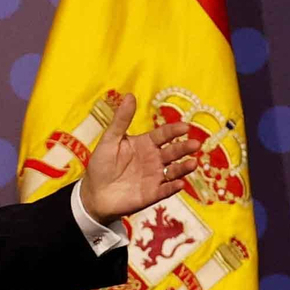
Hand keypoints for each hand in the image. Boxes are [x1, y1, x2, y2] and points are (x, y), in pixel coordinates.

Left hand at [79, 92, 200, 222]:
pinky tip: (180, 183)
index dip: (174, 131)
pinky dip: (173, 187)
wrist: (94, 193)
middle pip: (173, 152)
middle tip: (195, 144)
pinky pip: (165, 190)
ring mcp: (155, 177)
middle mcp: (154, 159)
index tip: (185, 127)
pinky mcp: (152, 194)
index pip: (163, 135)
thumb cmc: (101, 164)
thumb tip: (130, 95)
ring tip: (192, 163)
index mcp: (145, 144)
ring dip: (184, 168)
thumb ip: (121, 120)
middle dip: (184, 148)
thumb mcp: (109, 140)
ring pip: (174, 171)